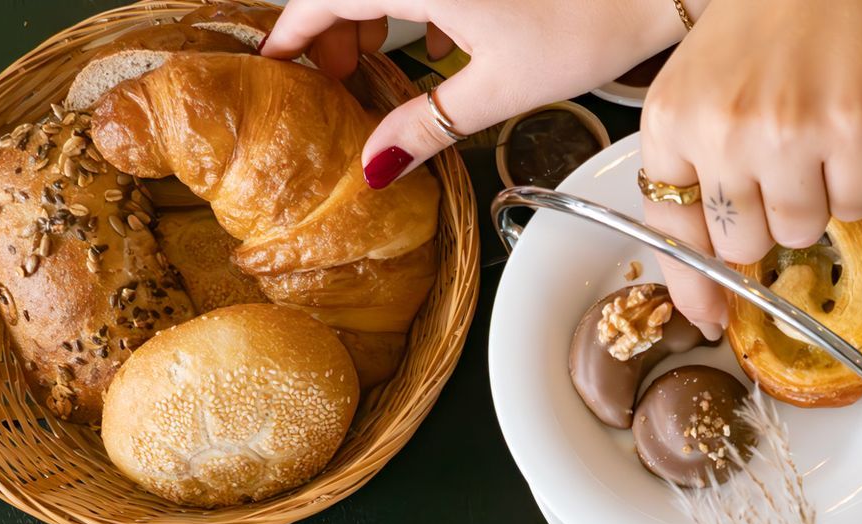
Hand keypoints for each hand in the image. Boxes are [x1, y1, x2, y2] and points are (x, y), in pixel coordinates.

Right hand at [261, 0, 689, 189]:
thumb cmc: (588, 26)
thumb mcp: (499, 91)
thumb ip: (427, 127)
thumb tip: (372, 170)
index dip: (293, 32)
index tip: (274, 66)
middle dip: (334, 32)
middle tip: (336, 86)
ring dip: (372, 19)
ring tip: (376, 72)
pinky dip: (412, 9)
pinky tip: (433, 48)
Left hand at [640, 0, 861, 335]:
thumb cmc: (775, 9)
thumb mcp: (704, 79)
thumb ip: (701, 159)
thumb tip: (720, 257)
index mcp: (672, 117)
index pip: (670, 229)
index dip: (693, 283)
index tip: (709, 315)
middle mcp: (721, 131)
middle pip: (743, 244)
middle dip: (768, 222)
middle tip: (787, 172)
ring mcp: (787, 134)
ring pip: (802, 231)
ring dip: (817, 198)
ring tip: (819, 137)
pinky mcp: (852, 130)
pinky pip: (858, 205)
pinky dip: (861, 178)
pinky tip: (851, 127)